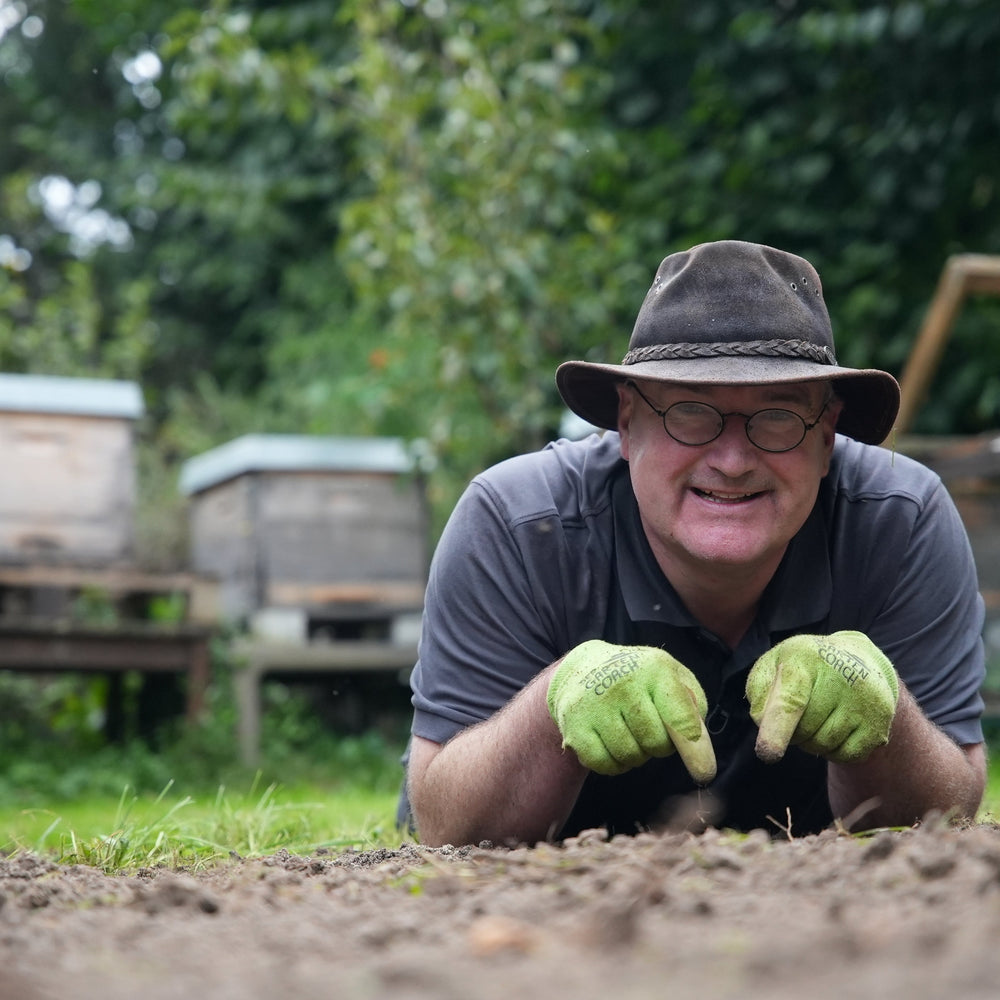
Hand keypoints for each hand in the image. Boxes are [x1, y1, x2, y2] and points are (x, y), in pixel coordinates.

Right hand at [546, 639, 716, 782]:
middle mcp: (624, 684)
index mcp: (655, 669)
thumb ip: (693, 708)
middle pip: (656, 743)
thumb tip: (698, 748)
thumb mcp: (672, 677)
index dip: (694, 749)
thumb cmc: (640, 678)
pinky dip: (614, 764)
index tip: (704, 773)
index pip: (680, 718)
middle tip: (650, 728)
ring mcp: (596, 704)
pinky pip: (604, 765)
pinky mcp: (575, 725)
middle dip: (660, 745)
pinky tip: (611, 744)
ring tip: (629, 732)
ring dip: (636, 755)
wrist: (585, 668)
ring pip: (631, 757)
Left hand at [746, 631, 898, 763]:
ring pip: (823, 745)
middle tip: (798, 713)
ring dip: (810, 742)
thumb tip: (764, 724)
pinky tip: (834, 728)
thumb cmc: (803, 667)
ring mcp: (865, 702)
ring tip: (816, 717)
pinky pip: (846, 756)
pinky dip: (833, 751)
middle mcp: (841, 677)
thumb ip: (759, 693)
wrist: (857, 659)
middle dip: (791, 732)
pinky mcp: (880, 724)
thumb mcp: (773, 665)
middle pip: (803, 730)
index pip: (791, 699)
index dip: (777, 728)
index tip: (768, 753)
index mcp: (805, 659)